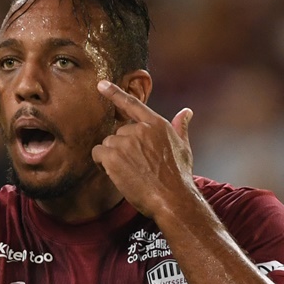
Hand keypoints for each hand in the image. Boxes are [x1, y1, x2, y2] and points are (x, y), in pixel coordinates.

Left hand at [91, 80, 194, 218]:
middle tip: (136, 166)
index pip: (132, 105)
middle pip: (118, 133)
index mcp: (157, 124)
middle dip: (122, 148)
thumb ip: (180, 127)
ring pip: (107, 144)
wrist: (172, 199)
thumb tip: (186, 112)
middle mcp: (140, 129)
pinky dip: (102, 164)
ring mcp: (125, 142)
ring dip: (112, 157)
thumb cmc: (179, 177)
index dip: (115, 93)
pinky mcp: (113, 156)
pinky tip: (117, 174)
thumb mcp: (184, 148)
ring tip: (129, 172)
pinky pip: (97, 154)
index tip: (101, 84)